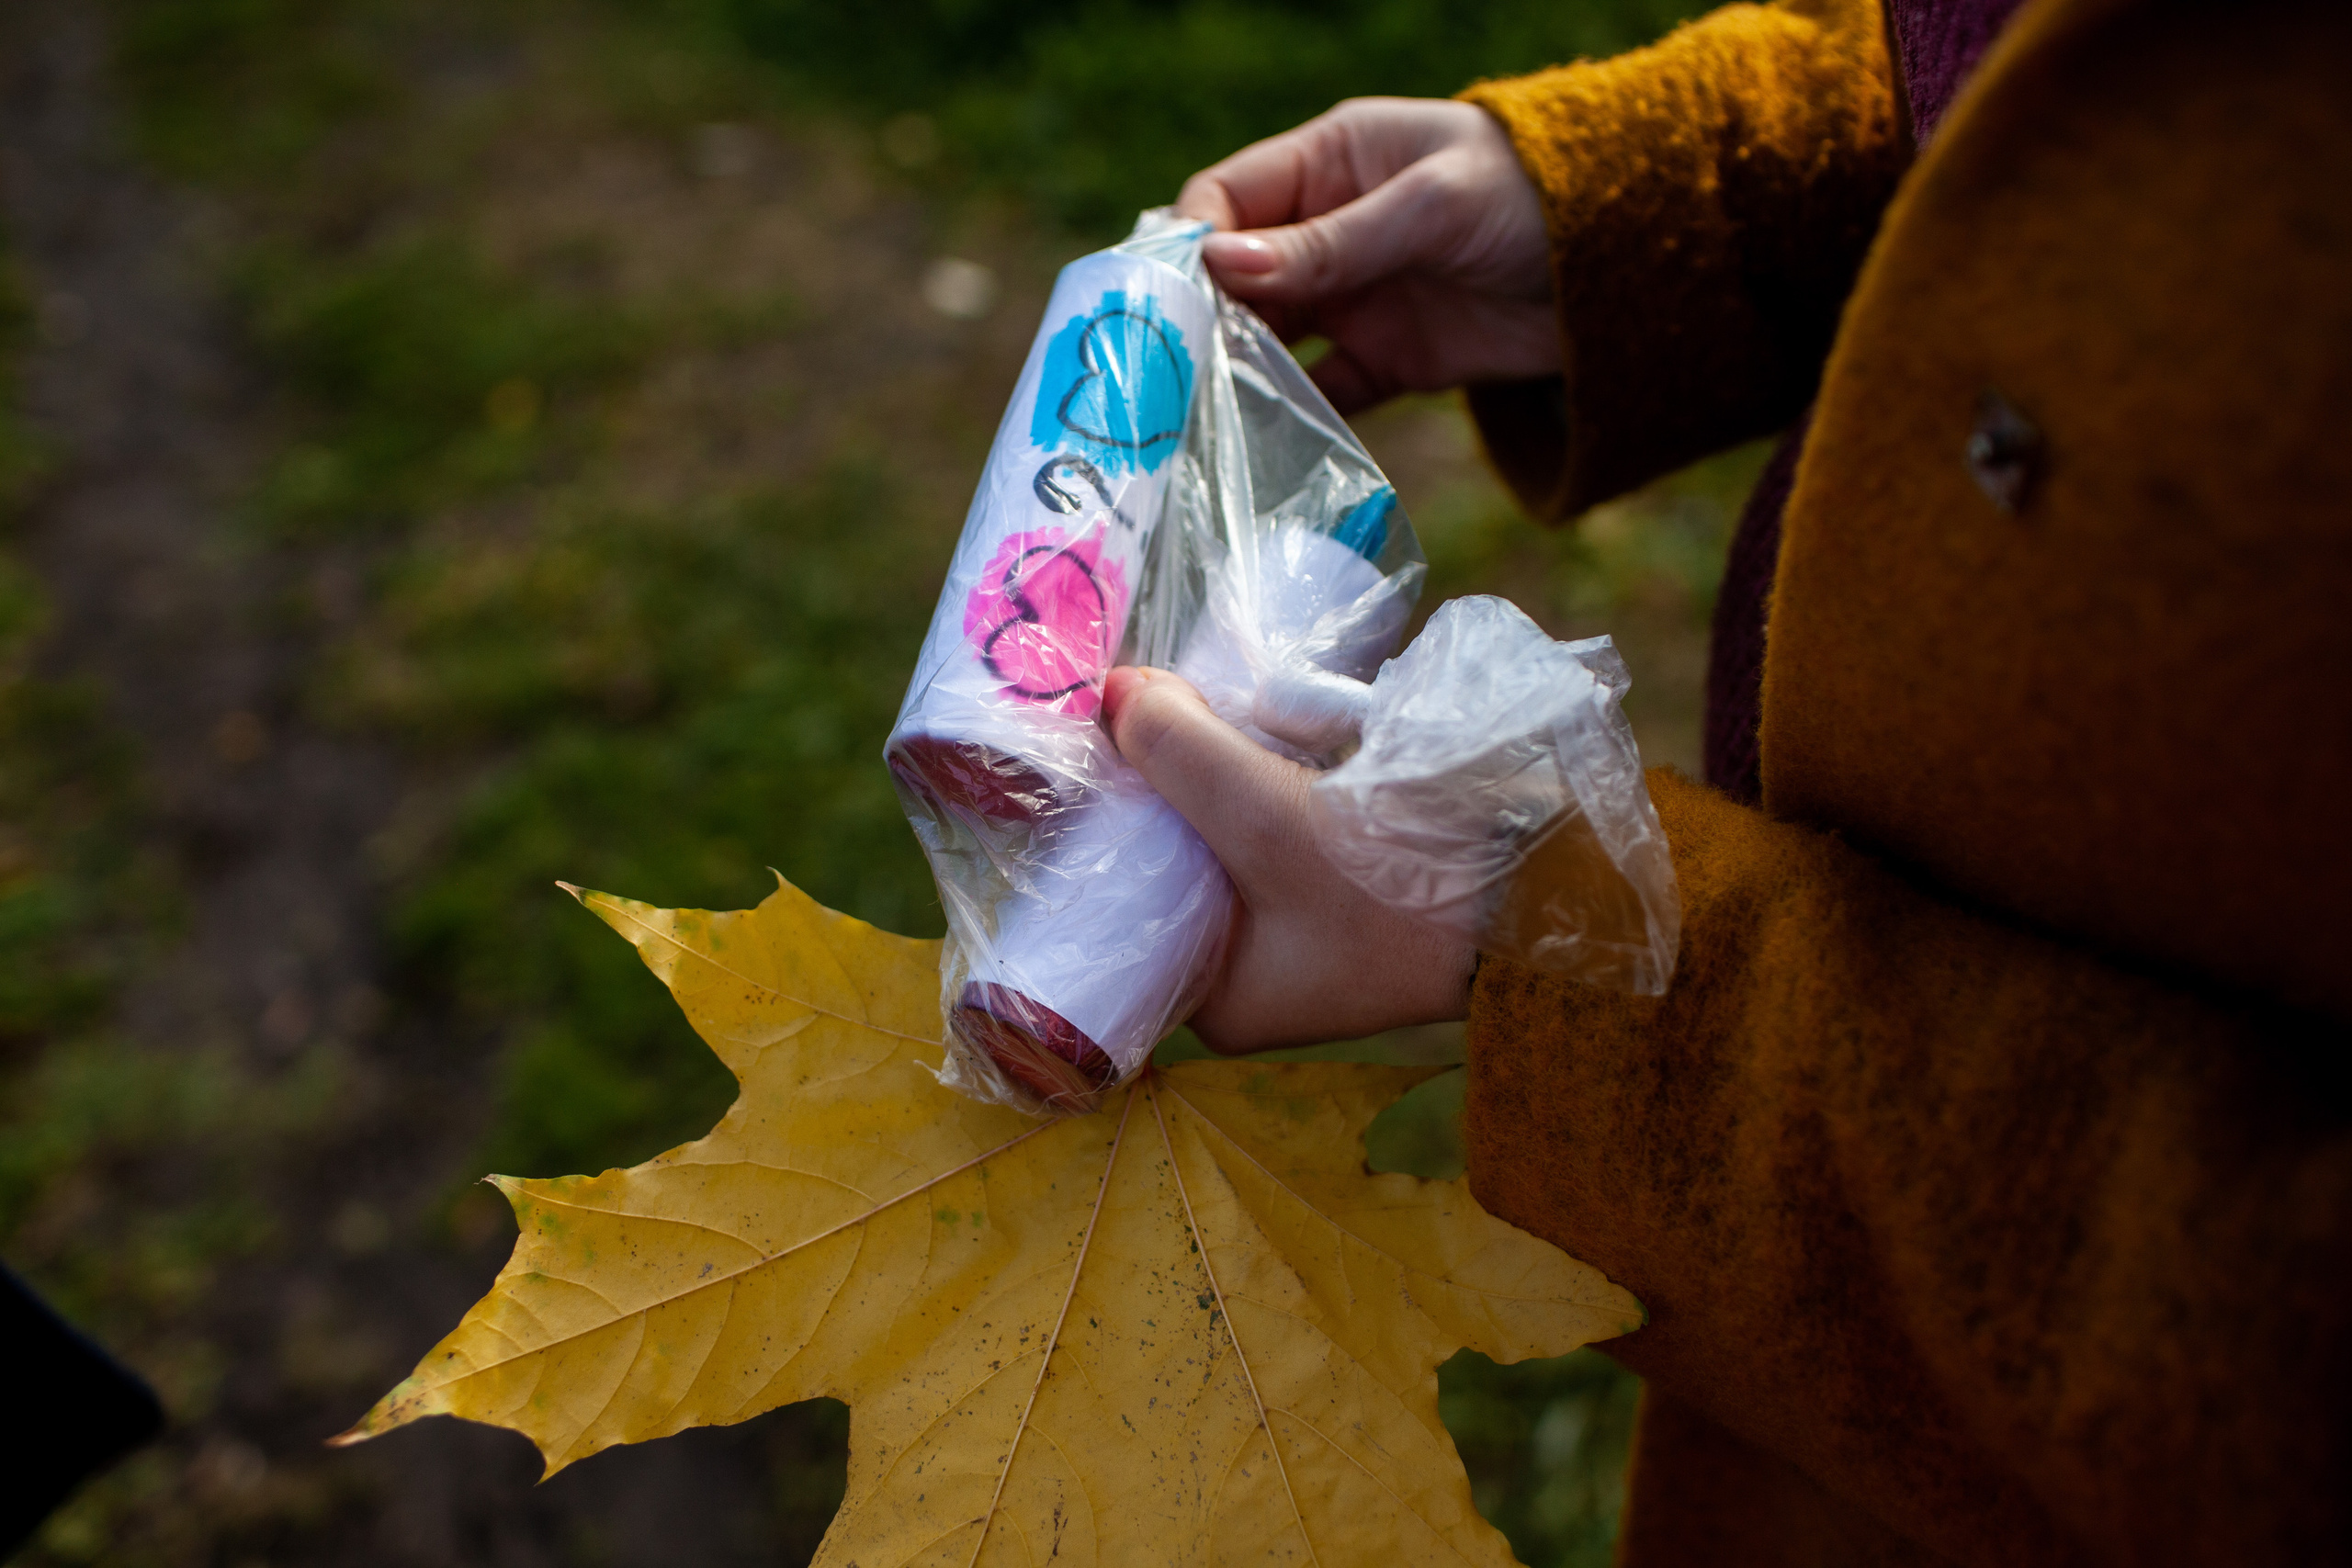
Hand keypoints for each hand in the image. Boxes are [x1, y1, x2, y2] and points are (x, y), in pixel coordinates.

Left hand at [1103, 665, 1475, 1053]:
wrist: (1546, 886)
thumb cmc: (1399, 886)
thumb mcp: (1269, 818)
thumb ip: (1185, 756)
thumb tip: (1112, 691)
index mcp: (1220, 1002)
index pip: (1130, 906)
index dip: (1114, 822)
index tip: (1104, 746)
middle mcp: (1253, 976)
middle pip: (1179, 860)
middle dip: (1173, 786)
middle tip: (1159, 708)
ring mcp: (1302, 932)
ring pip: (1230, 831)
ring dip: (1227, 769)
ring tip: (1212, 706)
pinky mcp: (1347, 886)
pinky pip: (1281, 822)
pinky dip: (1275, 774)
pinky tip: (1270, 724)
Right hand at [1175, 97, 1555, 413]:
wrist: (1633, 264)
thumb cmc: (1536, 195)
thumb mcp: (1430, 207)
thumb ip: (1332, 243)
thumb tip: (1222, 266)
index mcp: (1330, 163)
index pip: (1227, 198)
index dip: (1193, 244)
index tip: (1171, 300)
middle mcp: (1327, 230)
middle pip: (1236, 277)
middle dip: (1201, 321)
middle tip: (1170, 375)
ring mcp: (1355, 299)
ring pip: (1269, 340)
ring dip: (1237, 375)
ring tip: (1202, 420)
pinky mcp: (1388, 362)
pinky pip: (1324, 394)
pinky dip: (1296, 420)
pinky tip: (1267, 449)